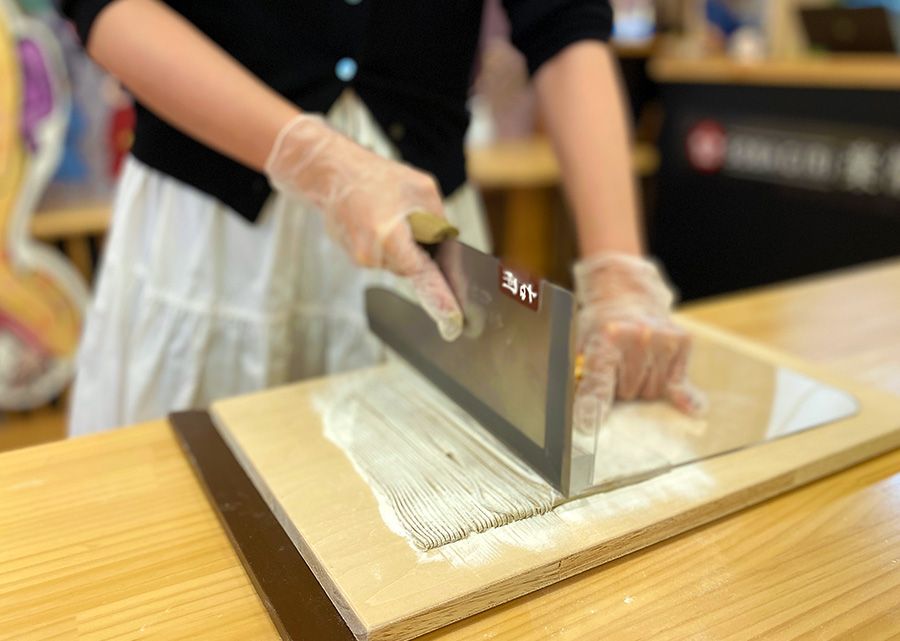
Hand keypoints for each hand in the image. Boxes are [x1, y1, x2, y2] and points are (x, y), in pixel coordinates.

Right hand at [265, 114, 462, 339]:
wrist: (332, 173)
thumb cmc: (376, 177)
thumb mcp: (422, 190)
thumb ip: (439, 223)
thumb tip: (448, 247)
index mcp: (390, 237)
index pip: (423, 276)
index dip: (441, 299)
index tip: (454, 322)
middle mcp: (372, 255)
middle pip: (411, 267)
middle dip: (419, 249)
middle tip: (411, 219)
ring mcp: (360, 259)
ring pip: (397, 262)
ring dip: (401, 243)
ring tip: (388, 213)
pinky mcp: (354, 257)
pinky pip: (382, 256)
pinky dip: (387, 242)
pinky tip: (377, 218)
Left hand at [572, 252, 705, 434]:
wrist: (626, 292)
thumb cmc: (601, 324)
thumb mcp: (581, 344)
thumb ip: (582, 377)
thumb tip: (578, 415)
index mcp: (607, 339)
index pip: (600, 384)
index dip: (593, 408)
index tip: (588, 428)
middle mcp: (637, 338)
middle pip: (629, 394)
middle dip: (620, 391)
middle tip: (617, 371)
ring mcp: (662, 340)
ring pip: (653, 393)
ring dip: (643, 387)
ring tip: (635, 365)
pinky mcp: (682, 342)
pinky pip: (681, 385)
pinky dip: (682, 396)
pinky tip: (693, 409)